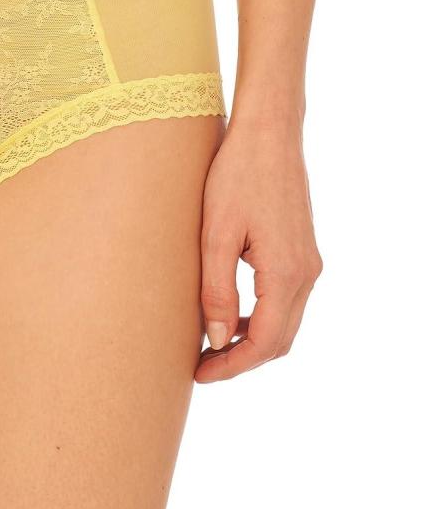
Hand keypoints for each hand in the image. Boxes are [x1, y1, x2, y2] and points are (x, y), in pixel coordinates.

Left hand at [195, 118, 322, 382]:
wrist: (268, 134)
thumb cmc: (235, 176)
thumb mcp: (215, 234)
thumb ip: (216, 290)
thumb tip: (216, 339)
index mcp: (286, 273)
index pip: (265, 342)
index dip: (232, 365)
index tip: (200, 374)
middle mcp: (306, 273)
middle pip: (279, 339)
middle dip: (241, 359)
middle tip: (202, 366)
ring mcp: (308, 262)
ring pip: (284, 321)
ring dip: (251, 339)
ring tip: (210, 344)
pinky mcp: (301, 250)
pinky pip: (285, 299)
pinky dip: (260, 316)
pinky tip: (229, 312)